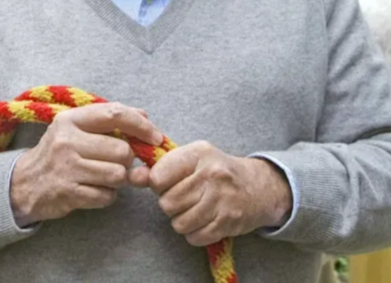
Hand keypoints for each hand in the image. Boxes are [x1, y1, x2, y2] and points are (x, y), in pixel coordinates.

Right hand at [9, 102, 162, 226]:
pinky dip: (107, 196)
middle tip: (111, 163)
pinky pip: (108, 196)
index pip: (115, 114)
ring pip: (118, 175)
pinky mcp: (69, 192)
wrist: (24, 183)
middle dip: (125, 161)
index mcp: (70, 120)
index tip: (155, 137)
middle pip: (122, 151)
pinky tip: (92, 190)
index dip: (141, 126)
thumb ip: (109, 122)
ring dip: (118, 180)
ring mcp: (67, 167)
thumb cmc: (58, 154)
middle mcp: (67, 140)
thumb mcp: (76, 129)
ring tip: (101, 176)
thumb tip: (145, 117)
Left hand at [129, 141, 292, 245]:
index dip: (157, 183)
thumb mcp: (190, 159)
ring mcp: (222, 200)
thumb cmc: (216, 170)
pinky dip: (193, 233)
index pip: (159, 176)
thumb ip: (158, 167)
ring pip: (179, 222)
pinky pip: (194, 237)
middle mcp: (211, 175)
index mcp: (198, 153)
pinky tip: (202, 220)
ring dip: (180, 220)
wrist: (258, 187)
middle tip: (182, 197)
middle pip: (168, 202)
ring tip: (191, 209)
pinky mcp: (228, 222)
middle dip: (169, 203)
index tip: (166, 183)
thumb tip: (132, 177)